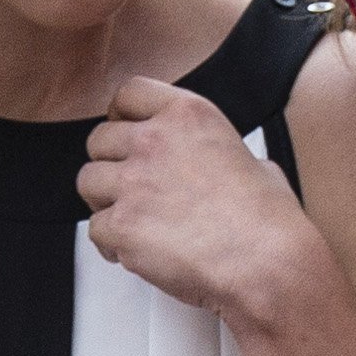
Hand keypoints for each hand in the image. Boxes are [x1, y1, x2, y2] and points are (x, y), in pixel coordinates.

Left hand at [77, 76, 321, 320]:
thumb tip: (223, 164)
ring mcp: (133, 182)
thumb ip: (220, 153)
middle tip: (130, 188)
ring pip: (87, 182)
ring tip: (131, 221)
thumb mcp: (254, 160)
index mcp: (188, 115)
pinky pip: (94, 228)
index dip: (122, 116)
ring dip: (104, 201)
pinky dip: (110, 243)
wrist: (264, 262)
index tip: (126, 134)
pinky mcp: (122, 224)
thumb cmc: (267, 221)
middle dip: (110, 164)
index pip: (129, 94)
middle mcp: (155, 140)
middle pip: (99, 139)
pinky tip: (134, 251)